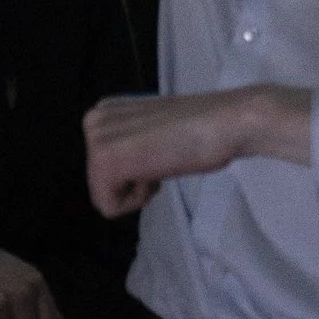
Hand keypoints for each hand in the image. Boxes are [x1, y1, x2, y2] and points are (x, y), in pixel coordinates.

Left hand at [84, 85, 311, 213]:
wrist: (224, 123)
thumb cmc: (200, 131)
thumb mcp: (150, 135)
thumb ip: (131, 146)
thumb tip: (127, 167)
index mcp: (104, 112)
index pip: (103, 167)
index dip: (136, 172)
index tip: (161, 151)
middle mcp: (93, 120)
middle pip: (100, 184)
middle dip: (133, 183)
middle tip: (164, 157)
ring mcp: (96, 140)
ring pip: (104, 196)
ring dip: (138, 190)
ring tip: (163, 162)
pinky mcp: (105, 163)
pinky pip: (109, 207)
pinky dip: (136, 201)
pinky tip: (158, 174)